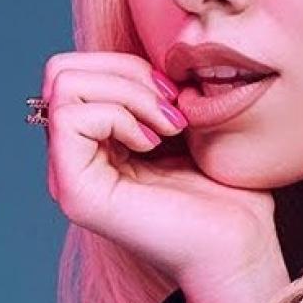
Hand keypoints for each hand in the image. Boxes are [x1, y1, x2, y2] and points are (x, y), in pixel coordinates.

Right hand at [40, 50, 280, 288]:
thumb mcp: (188, 122)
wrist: (240, 246)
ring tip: (166, 127)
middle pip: (61, 70)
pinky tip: (153, 143)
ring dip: (126, 92)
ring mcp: (69, 177)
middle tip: (169, 108)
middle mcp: (74, 160)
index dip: (127, 65)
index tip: (176, 97)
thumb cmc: (227, 192)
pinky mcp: (74, 191)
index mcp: (96, 144)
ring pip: (64, 86)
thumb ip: (154, 91)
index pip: (77, 69)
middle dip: (123, 72)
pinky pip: (70, 117)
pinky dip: (118, 114)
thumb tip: (144, 56)